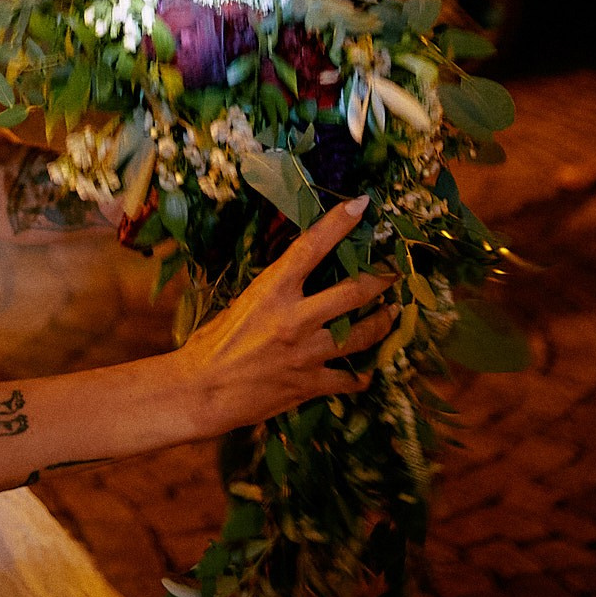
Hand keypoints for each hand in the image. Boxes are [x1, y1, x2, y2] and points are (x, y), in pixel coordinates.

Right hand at [172, 196, 393, 437]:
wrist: (201, 392)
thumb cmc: (210, 345)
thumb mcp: (239, 305)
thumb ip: (272, 294)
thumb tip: (295, 280)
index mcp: (271, 292)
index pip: (310, 247)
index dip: (338, 223)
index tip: (361, 205)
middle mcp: (294, 318)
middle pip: (354, 292)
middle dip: (381, 280)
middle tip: (394, 273)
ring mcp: (306, 353)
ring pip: (363, 334)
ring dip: (382, 322)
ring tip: (390, 315)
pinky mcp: (310, 384)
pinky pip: (350, 379)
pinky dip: (359, 375)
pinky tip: (364, 373)